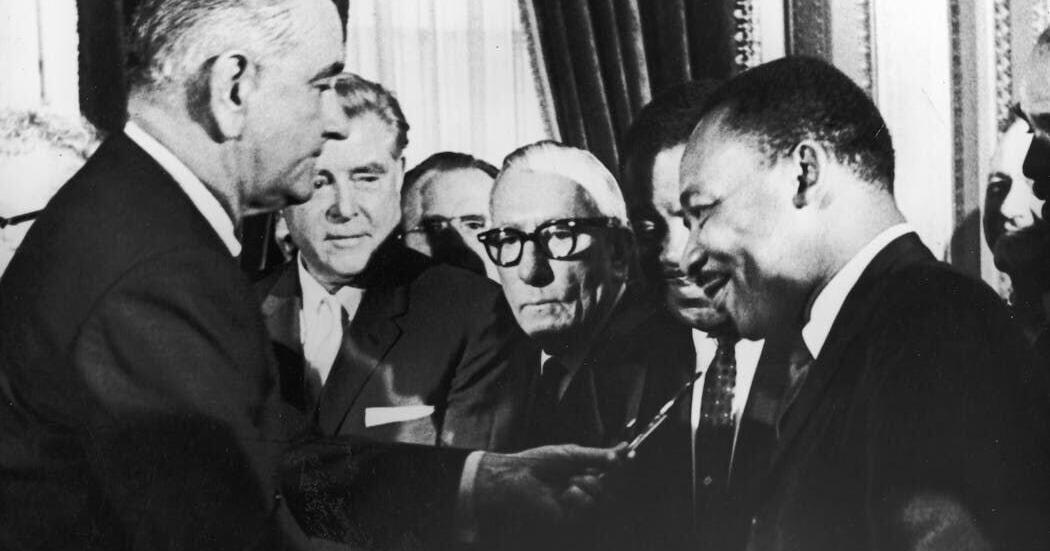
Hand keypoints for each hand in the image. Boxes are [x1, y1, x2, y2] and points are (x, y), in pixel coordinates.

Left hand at [474, 443, 627, 535]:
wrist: (517, 478)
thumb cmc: (539, 462)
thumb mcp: (571, 453)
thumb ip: (597, 455)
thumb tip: (621, 451)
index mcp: (581, 469)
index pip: (607, 468)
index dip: (620, 461)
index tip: (630, 451)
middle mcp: (582, 486)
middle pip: (611, 485)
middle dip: (610, 475)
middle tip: (608, 467)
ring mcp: (577, 502)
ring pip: (603, 497)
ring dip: (589, 485)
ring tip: (571, 481)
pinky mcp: (571, 516)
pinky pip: (588, 506)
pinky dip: (579, 497)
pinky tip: (565, 493)